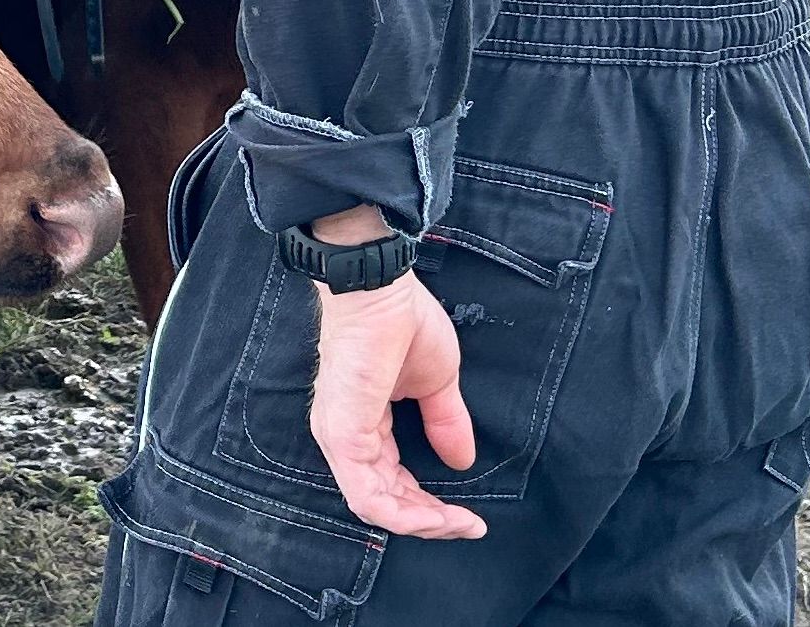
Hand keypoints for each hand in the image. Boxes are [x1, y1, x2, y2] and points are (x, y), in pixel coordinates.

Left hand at [309, 245, 486, 540]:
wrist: (378, 286)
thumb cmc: (401, 320)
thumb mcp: (436, 382)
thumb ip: (444, 421)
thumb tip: (461, 461)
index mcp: (364, 422)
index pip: (390, 481)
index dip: (429, 506)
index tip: (469, 517)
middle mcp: (346, 435)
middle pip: (383, 500)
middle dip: (428, 521)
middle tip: (467, 525)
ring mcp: (340, 436)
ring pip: (375, 506)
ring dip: (421, 523)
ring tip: (458, 523)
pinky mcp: (344, 434)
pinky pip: (368, 495)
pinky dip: (406, 514)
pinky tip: (440, 514)